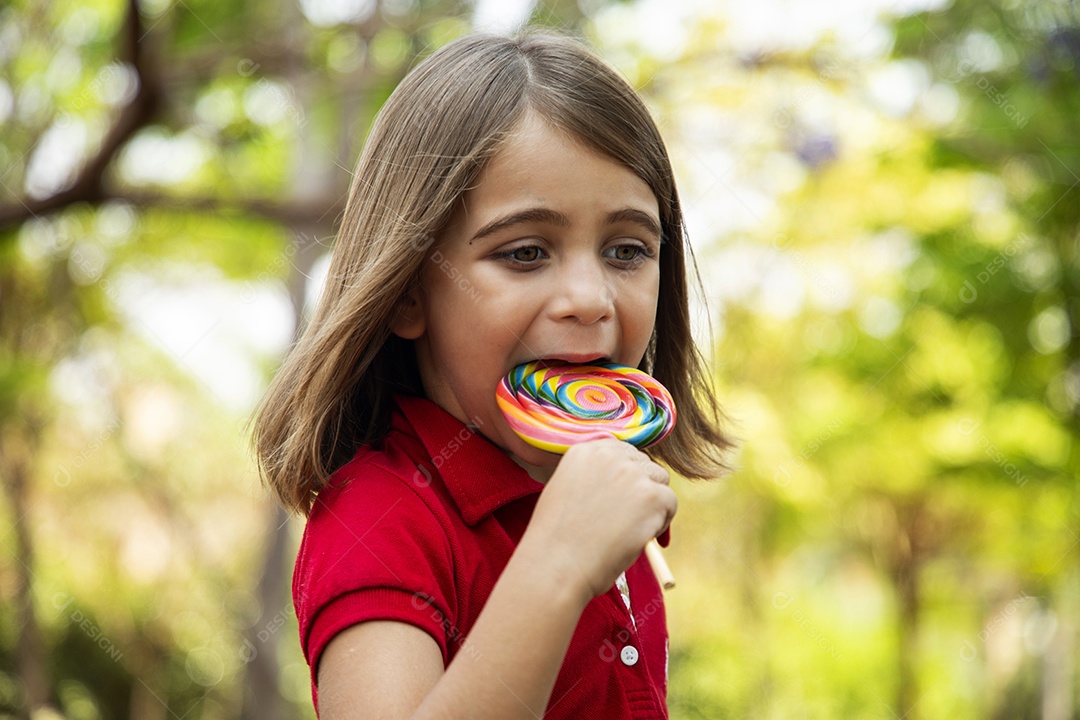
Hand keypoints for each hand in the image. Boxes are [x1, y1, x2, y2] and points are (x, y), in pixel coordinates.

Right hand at [520, 438, 676, 600]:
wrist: (556, 565)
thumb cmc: (556, 540)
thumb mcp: (566, 492)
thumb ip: (592, 480)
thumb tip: (622, 489)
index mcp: (585, 451)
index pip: (622, 453)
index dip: (627, 477)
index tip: (624, 498)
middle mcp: (609, 455)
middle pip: (644, 464)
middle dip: (642, 489)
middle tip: (631, 519)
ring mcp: (632, 474)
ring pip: (660, 481)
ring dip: (654, 504)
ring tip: (634, 530)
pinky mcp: (651, 496)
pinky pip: (670, 504)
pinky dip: (661, 524)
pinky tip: (639, 539)